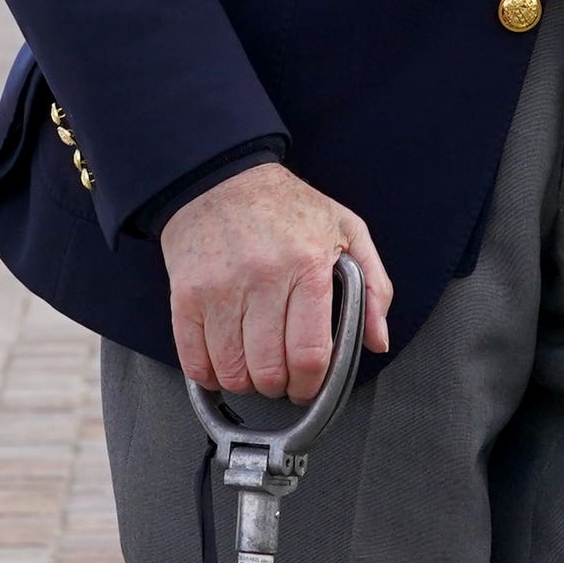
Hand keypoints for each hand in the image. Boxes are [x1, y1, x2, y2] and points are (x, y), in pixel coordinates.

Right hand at [159, 164, 393, 401]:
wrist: (219, 176)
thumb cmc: (286, 205)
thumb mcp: (346, 229)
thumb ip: (375, 286)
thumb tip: (377, 341)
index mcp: (307, 267)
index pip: (310, 354)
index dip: (312, 384)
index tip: (309, 386)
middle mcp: (262, 279)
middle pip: (270, 369)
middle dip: (280, 387)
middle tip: (282, 378)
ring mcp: (220, 288)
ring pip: (232, 369)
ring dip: (245, 381)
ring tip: (252, 368)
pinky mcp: (186, 294)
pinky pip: (194, 358)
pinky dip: (209, 374)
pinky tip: (221, 364)